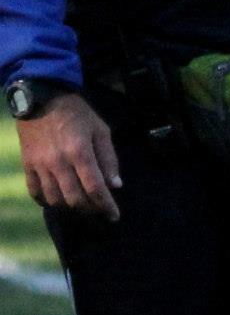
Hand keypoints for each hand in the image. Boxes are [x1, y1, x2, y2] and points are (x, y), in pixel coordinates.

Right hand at [15, 92, 121, 220]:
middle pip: (75, 198)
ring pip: (55, 199)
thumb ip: (109, 159)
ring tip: (81, 205)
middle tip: (99, 210)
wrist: (42, 98)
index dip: (106, 206)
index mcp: (80, 152)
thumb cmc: (77, 113)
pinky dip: (46, 201)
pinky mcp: (27, 164)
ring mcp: (40, 165)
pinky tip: (57, 201)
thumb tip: (115, 185)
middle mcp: (59, 162)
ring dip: (70, 206)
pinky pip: (35, 191)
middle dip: (90, 209)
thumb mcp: (101, 130)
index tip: (114, 216)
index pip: (95, 188)